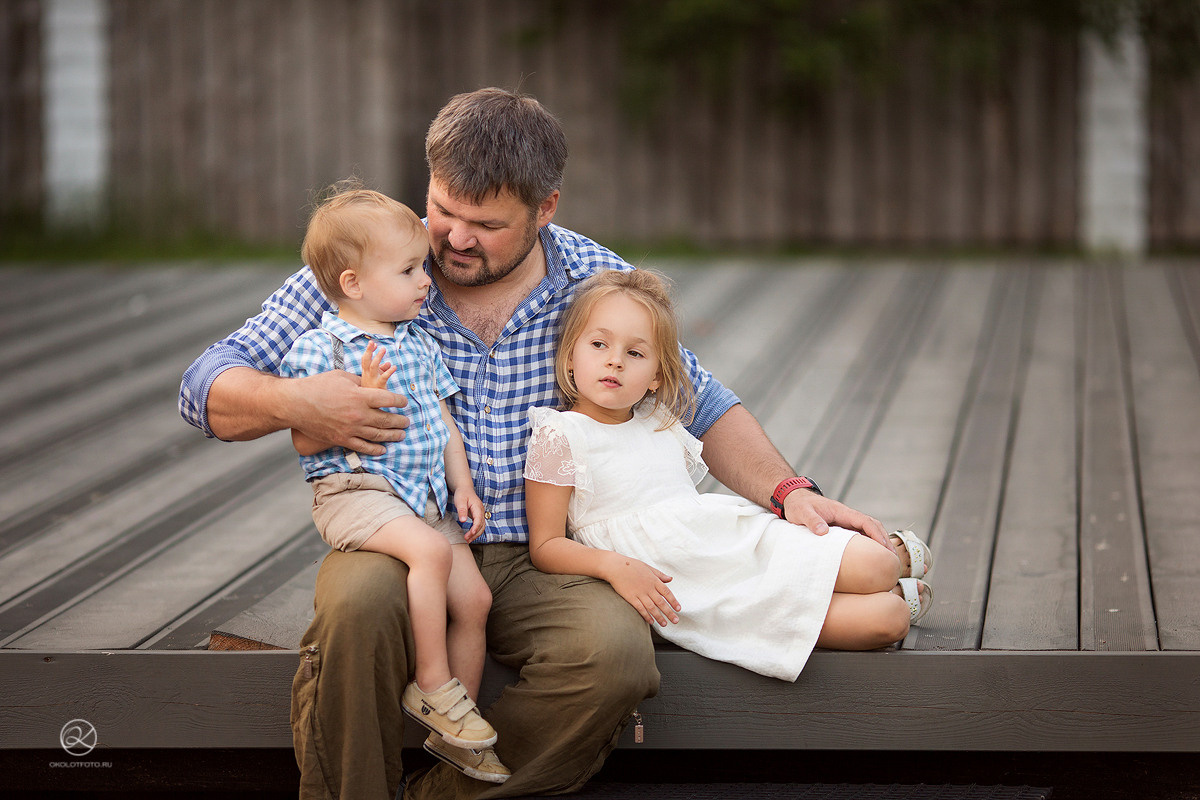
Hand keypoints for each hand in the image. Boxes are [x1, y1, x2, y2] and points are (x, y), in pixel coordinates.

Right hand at [284, 370, 408, 455]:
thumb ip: (360, 382)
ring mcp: (350, 429)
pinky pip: (363, 447)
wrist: (295, 404)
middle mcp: (358, 414)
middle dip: (400, 421)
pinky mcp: (341, 440)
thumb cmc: (317, 386)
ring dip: (392, 435)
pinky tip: (383, 449)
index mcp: (360, 396)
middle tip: (407, 421)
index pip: (388, 400)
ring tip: (401, 434)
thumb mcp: (342, 377)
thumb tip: (373, 385)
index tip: (403, 402)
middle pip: (386, 419)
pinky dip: (375, 449)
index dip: (399, 401)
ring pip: (378, 435)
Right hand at [360, 342, 396, 389]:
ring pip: (373, 367)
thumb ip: (382, 370)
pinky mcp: (378, 387)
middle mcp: (367, 376)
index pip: (365, 360)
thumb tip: (389, 363)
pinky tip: (394, 367)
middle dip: (369, 351)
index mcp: (366, 374)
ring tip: (383, 350)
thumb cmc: (374, 392)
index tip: (372, 343)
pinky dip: (388, 371)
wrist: (372, 407)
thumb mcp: (377, 379)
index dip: (368, 351)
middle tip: (373, 342)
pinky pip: (383, 378)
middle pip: (366, 361)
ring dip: (378, 357)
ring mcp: (372, 382)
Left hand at [454, 488, 485, 541]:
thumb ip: (462, 510)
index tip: (471, 534)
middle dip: (475, 534)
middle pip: (481, 525)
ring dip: (476, 534)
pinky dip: (475, 532)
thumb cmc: (462, 494)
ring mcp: (480, 514)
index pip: (479, 519)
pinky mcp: (478, 516)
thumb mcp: (460, 501)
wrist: (465, 489)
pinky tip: (470, 536)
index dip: (475, 527)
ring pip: (481, 527)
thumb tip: (463, 521)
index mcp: (478, 507)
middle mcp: (481, 511)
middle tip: (466, 539)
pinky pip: (479, 525)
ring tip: (467, 540)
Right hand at [604, 556, 680, 626]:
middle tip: (676, 621)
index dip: (673, 601)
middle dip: (669, 612)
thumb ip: (659, 574)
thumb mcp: (648, 567)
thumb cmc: (631, 565)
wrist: (615, 566)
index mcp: (654, 580)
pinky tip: (651, 622)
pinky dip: (646, 616)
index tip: (678, 609)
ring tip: (664, 624)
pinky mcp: (631, 598)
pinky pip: (640, 609)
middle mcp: (648, 588)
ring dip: (659, 617)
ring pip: (652, 608)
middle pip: (661, 602)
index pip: (667, 592)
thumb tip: (670, 579)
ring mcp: (640, 593)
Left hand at [783, 490, 889, 549]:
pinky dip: (869, 542)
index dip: (877, 535)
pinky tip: (872, 555)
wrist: (793, 499)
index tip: (884, 548)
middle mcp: (847, 515)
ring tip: (888, 559)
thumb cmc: (798, 505)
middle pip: (873, 525)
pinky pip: (860, 533)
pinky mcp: (842, 526)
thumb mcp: (802, 513)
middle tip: (893, 559)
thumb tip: (824, 532)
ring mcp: (846, 521)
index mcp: (842, 511)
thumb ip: (813, 521)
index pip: (866, 521)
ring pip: (869, 530)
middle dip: (885, 540)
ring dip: (880, 541)